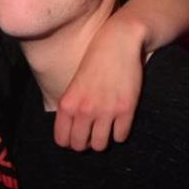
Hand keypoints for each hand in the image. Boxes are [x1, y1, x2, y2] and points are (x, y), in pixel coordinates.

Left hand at [55, 16, 145, 151]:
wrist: (118, 42)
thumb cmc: (94, 62)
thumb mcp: (73, 84)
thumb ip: (70, 108)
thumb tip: (72, 133)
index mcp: (67, 104)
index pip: (62, 140)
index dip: (70, 142)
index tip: (77, 136)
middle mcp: (84, 110)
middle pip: (80, 146)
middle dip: (86, 143)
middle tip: (91, 134)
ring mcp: (106, 110)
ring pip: (100, 145)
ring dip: (102, 140)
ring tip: (105, 130)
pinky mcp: (126, 109)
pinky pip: (120, 136)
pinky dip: (119, 133)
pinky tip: (119, 122)